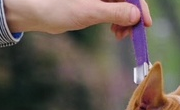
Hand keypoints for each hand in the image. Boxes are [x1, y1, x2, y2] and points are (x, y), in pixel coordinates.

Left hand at [3, 0, 151, 37]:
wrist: (35, 11)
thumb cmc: (57, 8)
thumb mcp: (89, 12)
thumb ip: (115, 13)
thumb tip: (136, 16)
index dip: (141, 8)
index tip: (144, 25)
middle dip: (132, 17)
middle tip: (129, 35)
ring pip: (121, 6)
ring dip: (125, 21)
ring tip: (119, 35)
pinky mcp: (93, 3)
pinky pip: (112, 10)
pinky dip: (116, 21)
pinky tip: (115, 31)